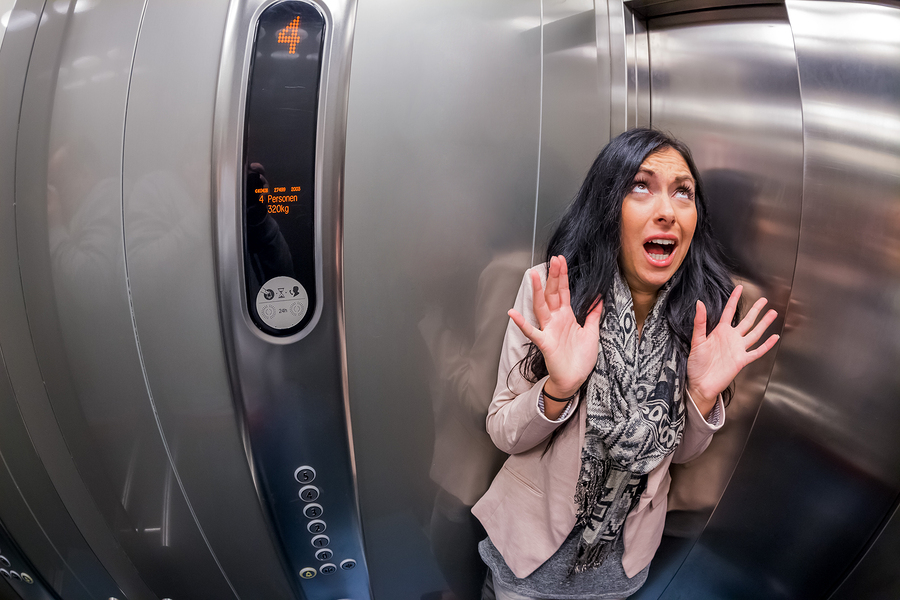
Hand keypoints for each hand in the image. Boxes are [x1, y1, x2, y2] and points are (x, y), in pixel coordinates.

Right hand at [508, 256, 603, 397]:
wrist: (574, 379)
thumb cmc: (581, 358)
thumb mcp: (592, 333)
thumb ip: (594, 315)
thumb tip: (599, 299)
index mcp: (567, 316)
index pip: (563, 292)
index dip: (562, 276)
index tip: (561, 260)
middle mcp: (556, 320)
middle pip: (553, 294)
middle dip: (554, 276)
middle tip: (554, 259)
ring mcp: (549, 330)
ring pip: (541, 307)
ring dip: (538, 291)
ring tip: (534, 276)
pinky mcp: (544, 343)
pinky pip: (531, 331)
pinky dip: (522, 323)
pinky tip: (512, 313)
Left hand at [687, 285, 778, 413]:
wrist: (701, 383)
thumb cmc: (696, 364)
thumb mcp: (696, 340)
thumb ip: (699, 322)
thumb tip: (699, 303)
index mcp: (720, 332)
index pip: (729, 312)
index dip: (734, 299)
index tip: (739, 288)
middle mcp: (731, 338)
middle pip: (747, 321)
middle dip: (755, 310)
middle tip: (764, 300)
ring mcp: (738, 349)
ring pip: (755, 333)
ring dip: (764, 323)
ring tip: (772, 313)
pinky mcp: (742, 360)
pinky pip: (757, 351)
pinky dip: (767, 345)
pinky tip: (774, 338)